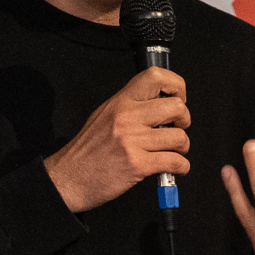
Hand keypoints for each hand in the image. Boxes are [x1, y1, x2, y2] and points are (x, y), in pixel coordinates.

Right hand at [44, 67, 191, 213]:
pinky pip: (175, 162)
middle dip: (184, 120)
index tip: (178, 98)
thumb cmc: (88, 150)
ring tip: (173, 151)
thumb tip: (159, 104)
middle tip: (176, 128)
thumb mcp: (104, 116)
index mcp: (120, 102)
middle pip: (176, 107)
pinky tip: (174, 167)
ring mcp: (132, 141)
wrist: (70, 178)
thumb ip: (130, 107)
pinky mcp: (138, 165)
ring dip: (182, 147)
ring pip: (179, 137)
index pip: (155, 77)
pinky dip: (181, 167)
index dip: (177, 85)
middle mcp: (127, 117)